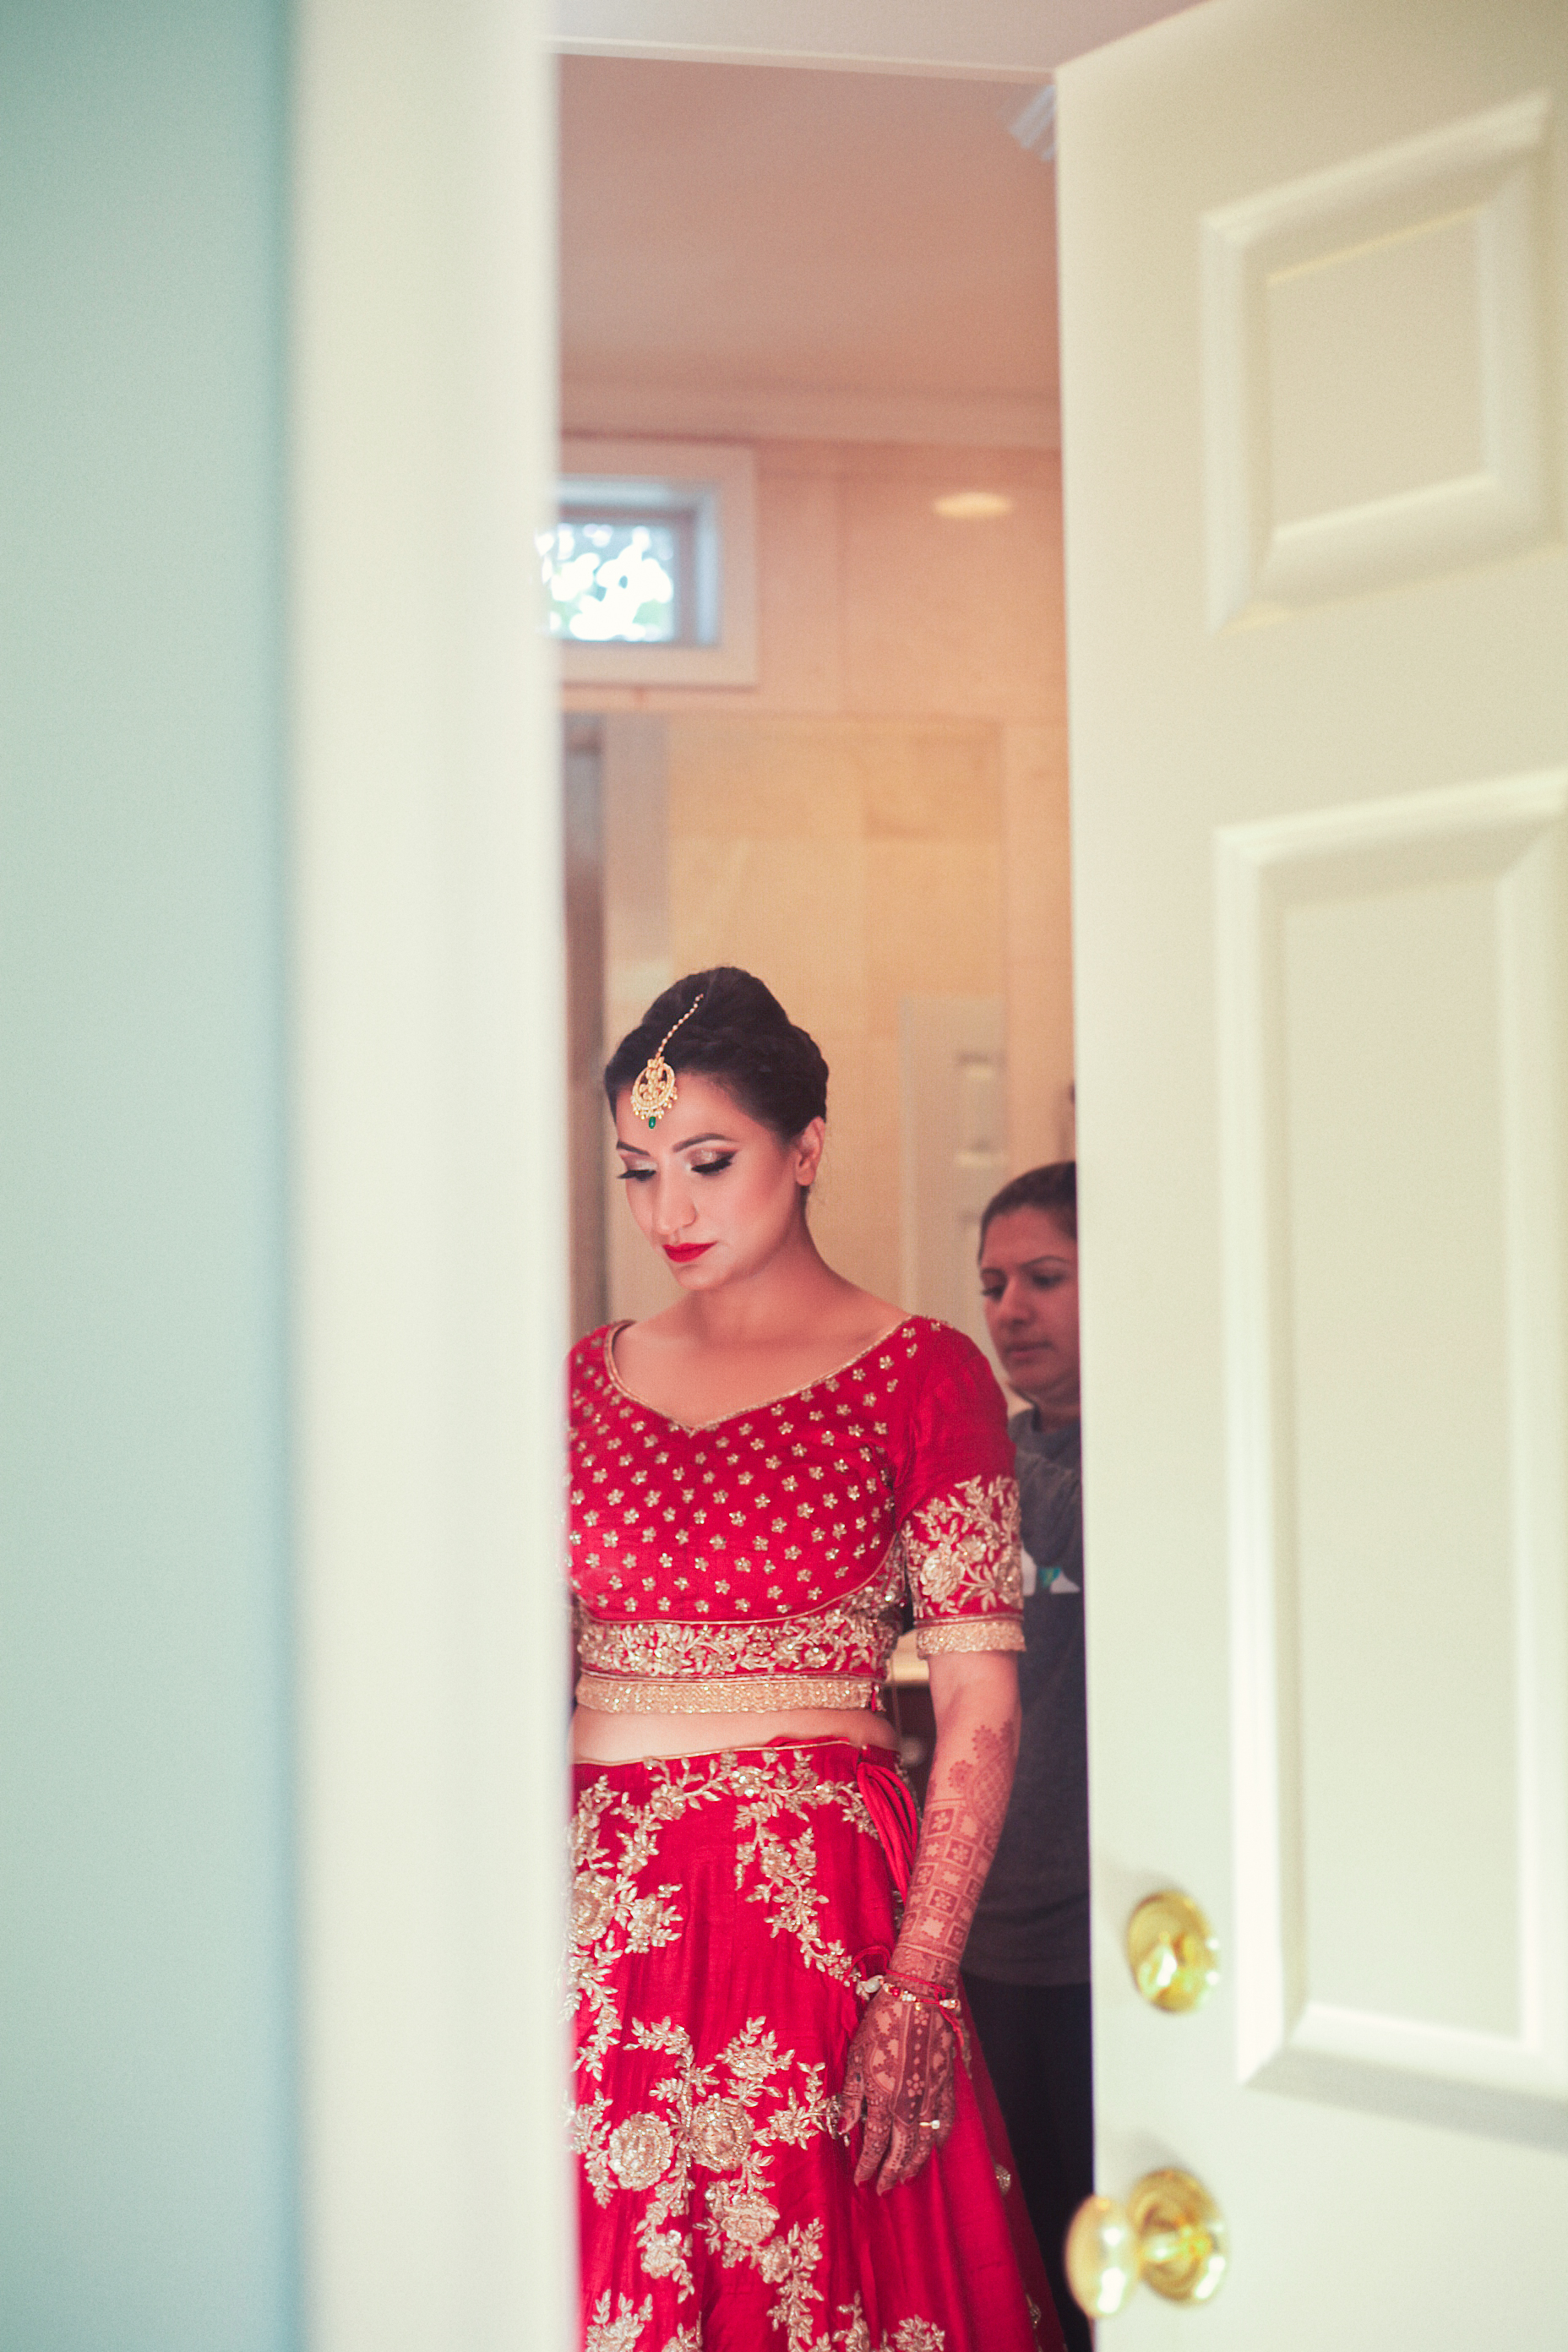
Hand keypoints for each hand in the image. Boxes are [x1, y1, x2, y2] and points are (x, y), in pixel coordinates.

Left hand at [836, 1986, 956, 2193]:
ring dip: (916, 2164)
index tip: (860, 2179)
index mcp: (883, 2099)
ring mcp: (931, 2097)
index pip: (874, 2144)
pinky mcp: (947, 2085)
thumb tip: (844, 2128)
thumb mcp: (857, 2057)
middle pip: (902, 2152)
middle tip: (884, 2188)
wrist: (919, 1998)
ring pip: (925, 2143)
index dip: (867, 2166)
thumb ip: (852, 2097)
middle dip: (891, 2173)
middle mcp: (908, 2105)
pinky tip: (934, 2145)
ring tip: (906, 2176)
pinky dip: (940, 2138)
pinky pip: (946, 2121)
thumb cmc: (882, 2022)